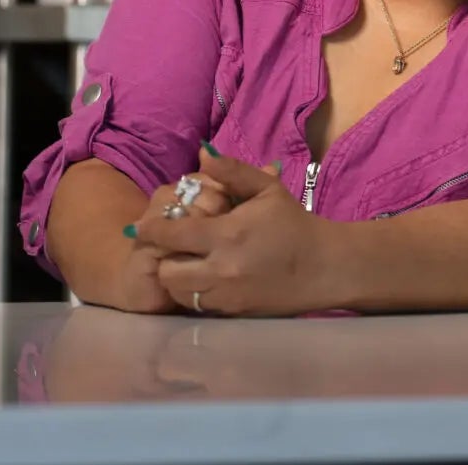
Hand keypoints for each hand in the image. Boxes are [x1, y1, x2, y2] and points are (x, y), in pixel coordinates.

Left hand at [134, 153, 332, 316]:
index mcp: (227, 234)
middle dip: (163, 258)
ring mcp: (227, 295)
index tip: (143, 226)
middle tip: (172, 247)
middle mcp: (222, 269)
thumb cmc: (294, 223)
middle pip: (167, 272)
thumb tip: (201, 154)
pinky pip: (199, 306)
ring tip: (187, 263)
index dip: (152, 230)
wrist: (325, 266)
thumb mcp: (266, 189)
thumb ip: (232, 171)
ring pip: (179, 293)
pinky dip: (194, 293)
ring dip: (176, 278)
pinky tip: (206, 278)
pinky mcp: (234, 312)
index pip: (173, 235)